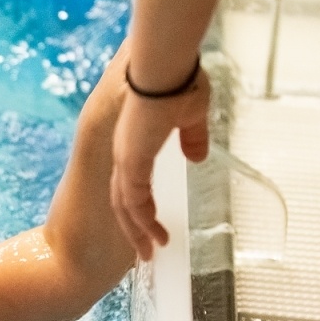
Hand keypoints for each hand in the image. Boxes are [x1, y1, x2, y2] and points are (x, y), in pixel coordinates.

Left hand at [108, 43, 211, 260]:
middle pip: (123, 199)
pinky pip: (134, 201)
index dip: (141, 204)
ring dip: (138, 231)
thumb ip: (192, 137)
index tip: (151, 221)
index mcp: (136, 141)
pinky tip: (154, 236)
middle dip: (134, 226)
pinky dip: (142, 222)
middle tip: (145, 248)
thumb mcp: (191, 115)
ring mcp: (125, 157)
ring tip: (152, 251)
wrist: (165, 69)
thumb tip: (197, 156)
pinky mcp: (131, 160)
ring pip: (125, 206)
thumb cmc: (178, 82)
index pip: (132, 181)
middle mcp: (126, 152)